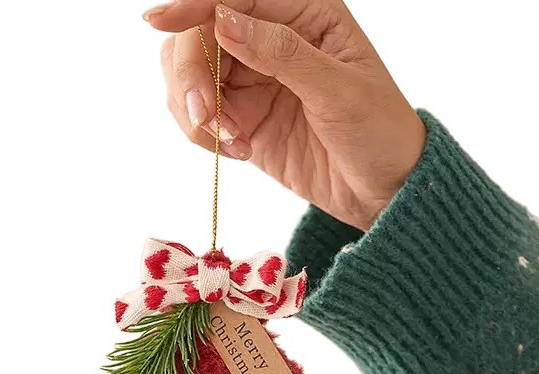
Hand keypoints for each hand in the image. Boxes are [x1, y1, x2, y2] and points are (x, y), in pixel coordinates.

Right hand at [144, 0, 425, 231]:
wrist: (381, 191)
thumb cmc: (379, 131)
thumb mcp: (339, 89)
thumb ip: (281, 53)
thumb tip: (225, 21)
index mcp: (303, 12)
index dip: (192, 7)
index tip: (158, 21)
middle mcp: (270, 39)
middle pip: (200, 35)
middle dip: (192, 74)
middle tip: (206, 116)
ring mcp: (252, 79)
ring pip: (190, 76)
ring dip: (196, 109)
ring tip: (231, 141)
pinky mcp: (241, 118)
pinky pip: (199, 116)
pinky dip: (204, 134)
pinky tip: (238, 149)